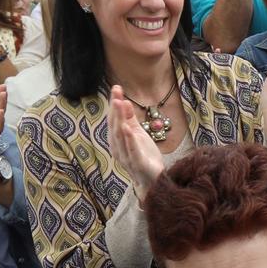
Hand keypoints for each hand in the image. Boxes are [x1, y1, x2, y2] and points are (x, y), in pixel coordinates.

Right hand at [107, 84, 167, 198]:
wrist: (152, 179)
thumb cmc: (143, 156)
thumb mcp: (137, 134)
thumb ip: (130, 119)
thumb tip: (124, 102)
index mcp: (117, 140)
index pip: (114, 119)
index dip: (115, 104)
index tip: (116, 88)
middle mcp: (118, 148)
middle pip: (115, 126)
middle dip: (115, 109)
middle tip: (117, 93)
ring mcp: (126, 156)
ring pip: (120, 136)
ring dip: (120, 120)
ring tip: (120, 105)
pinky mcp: (137, 163)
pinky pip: (131, 150)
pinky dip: (129, 139)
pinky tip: (128, 128)